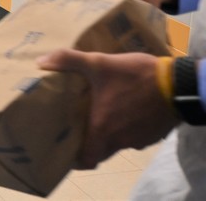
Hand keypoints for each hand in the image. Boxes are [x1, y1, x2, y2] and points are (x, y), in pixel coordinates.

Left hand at [36, 50, 176, 168]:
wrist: (178, 84)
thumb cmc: (135, 77)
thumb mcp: (99, 63)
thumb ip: (68, 60)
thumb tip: (41, 62)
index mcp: (103, 129)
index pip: (87, 159)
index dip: (76, 159)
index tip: (66, 151)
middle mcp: (121, 140)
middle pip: (101, 150)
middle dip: (90, 143)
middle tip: (78, 129)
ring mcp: (140, 139)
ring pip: (119, 143)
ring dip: (110, 133)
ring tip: (101, 116)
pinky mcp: (154, 134)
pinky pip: (136, 136)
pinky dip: (128, 128)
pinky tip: (124, 111)